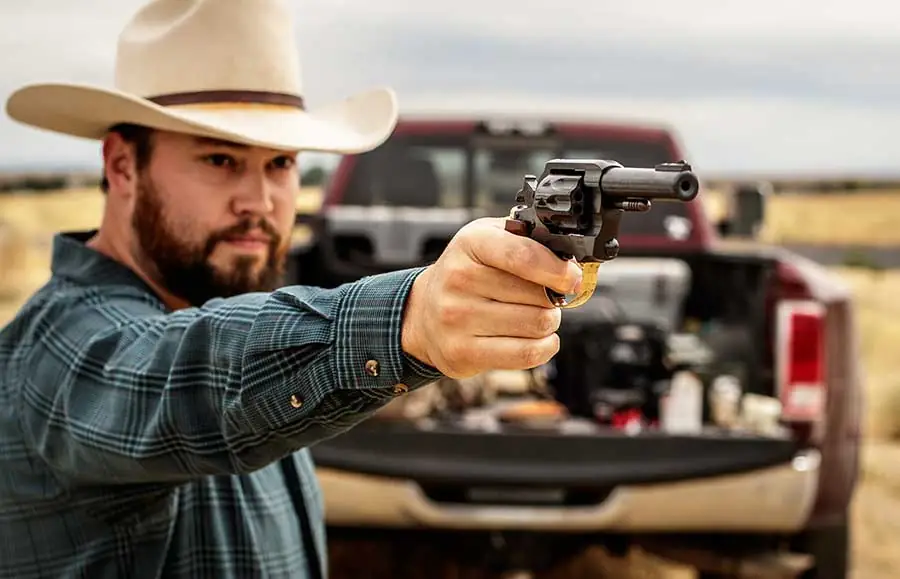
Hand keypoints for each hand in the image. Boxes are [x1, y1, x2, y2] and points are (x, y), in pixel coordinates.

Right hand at [401, 217, 583, 378]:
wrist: (423, 313)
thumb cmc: (466, 274)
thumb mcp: (489, 240)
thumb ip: (527, 240)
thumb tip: (570, 260)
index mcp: (471, 243)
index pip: (523, 255)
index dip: (557, 269)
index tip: (572, 278)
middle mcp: (459, 279)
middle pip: (538, 296)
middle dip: (553, 298)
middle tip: (543, 297)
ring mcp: (457, 318)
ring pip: (536, 324)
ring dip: (548, 322)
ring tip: (534, 315)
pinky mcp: (462, 352)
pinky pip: (525, 353)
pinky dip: (544, 346)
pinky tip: (539, 338)